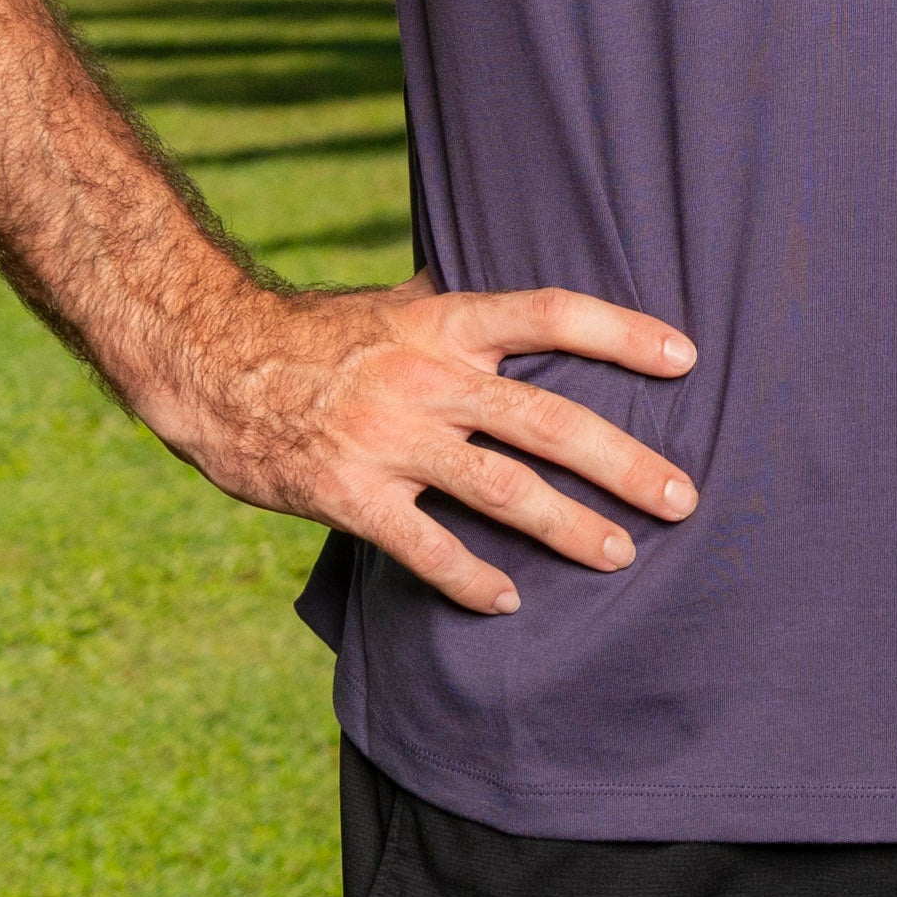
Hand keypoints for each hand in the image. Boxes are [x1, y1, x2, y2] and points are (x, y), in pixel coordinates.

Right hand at [142, 274, 698, 618]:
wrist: (210, 365)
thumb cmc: (313, 336)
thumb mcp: (392, 303)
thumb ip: (456, 306)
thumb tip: (520, 293)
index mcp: (444, 322)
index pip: (551, 315)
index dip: (621, 332)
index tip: (685, 356)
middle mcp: (427, 378)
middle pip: (549, 421)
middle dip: (625, 463)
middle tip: (683, 498)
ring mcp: (389, 439)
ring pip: (502, 490)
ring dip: (570, 528)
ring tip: (620, 555)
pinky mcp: (350, 495)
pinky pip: (425, 547)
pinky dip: (470, 580)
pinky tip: (509, 603)